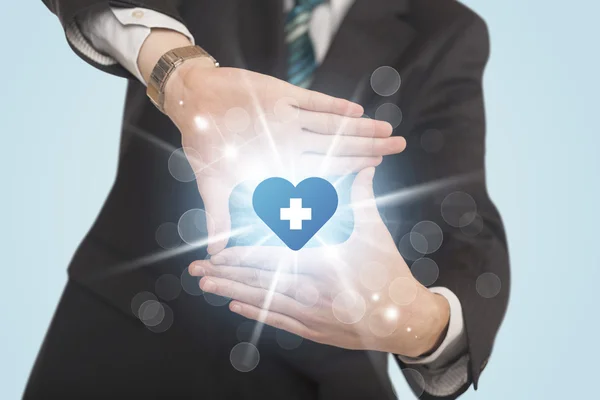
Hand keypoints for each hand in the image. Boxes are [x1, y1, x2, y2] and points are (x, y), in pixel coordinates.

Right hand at [138, 30, 406, 253]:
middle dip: (369, 147)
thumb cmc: (204, 142)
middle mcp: (290, 144)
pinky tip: (357, 109)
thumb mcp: (213, 182)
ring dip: (359, 127)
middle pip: (337, 148)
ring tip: (387, 129)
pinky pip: (312, 102)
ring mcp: (288, 120)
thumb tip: (217, 252)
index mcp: (280, 165)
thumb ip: (220, 215)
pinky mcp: (281, 95)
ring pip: (331, 126)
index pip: (321, 172)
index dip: (350, 170)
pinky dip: (332, 106)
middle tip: (398, 145)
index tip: (375, 172)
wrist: (193, 102)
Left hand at [189, 168, 449, 356]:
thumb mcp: (374, 232)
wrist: (403, 319)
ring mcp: (310, 315)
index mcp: (321, 265)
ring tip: (206, 286)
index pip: (271, 260)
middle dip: (224, 276)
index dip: (240, 258)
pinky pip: (278, 320)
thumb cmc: (387, 272)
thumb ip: (362, 198)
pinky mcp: (314, 331)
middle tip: (195, 271)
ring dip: (232, 293)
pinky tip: (236, 306)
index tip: (215, 253)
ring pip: (263, 303)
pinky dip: (256, 313)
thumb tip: (364, 166)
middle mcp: (310, 292)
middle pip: (258, 283)